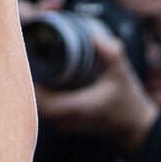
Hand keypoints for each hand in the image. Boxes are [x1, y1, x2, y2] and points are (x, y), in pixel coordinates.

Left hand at [33, 24, 158, 152]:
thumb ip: (109, 51)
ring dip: (34, 88)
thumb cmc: (127, 100)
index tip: (28, 61)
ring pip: (37, 107)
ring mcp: (62, 124)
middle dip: (29, 80)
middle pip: (33, 102)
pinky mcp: (63, 124)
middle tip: (27, 57)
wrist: (133, 127)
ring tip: (32, 64)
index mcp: (76, 108)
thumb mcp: (121, 72)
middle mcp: (65, 120)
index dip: (31, 82)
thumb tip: (92, 34)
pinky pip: (44, 110)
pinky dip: (41, 94)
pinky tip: (43, 77)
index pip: (41, 100)